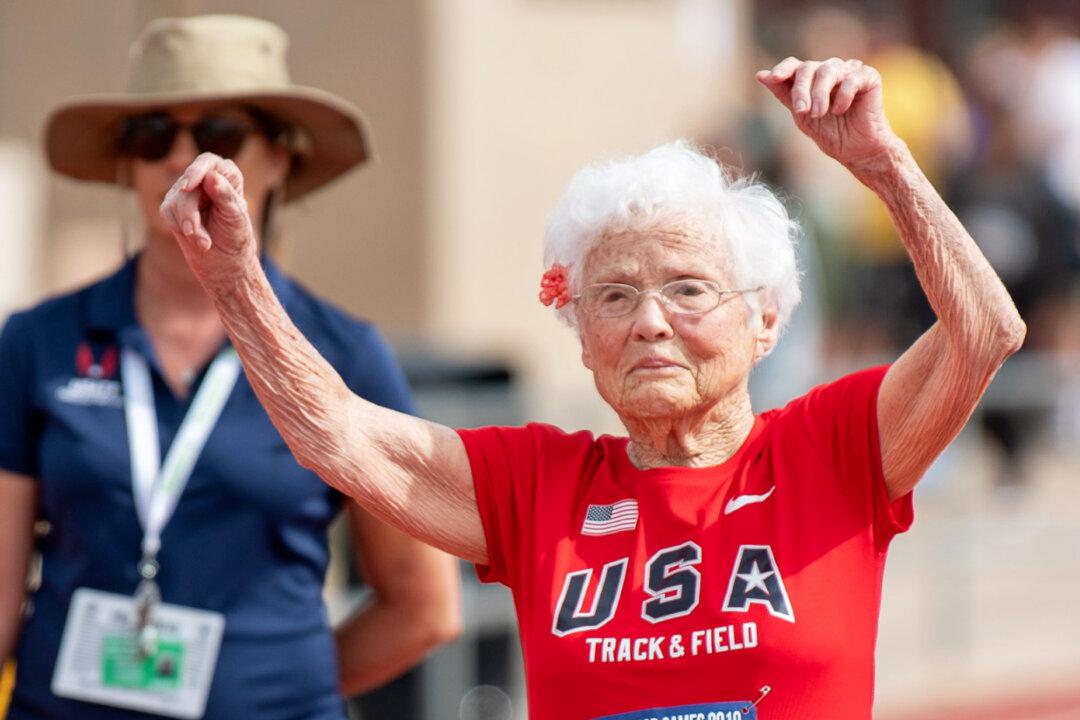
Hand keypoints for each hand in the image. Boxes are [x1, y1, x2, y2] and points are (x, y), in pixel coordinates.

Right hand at [159, 153, 257, 281]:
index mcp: (227, 175)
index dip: (197, 170)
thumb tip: (212, 176)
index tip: (189, 185)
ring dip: (188, 225)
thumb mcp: (235, 217)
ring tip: (204, 243)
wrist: (224, 261)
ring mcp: (186, 191)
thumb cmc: (235, 236)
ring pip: (176, 199)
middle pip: (188, 185)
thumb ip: (225, 196)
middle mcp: (205, 179)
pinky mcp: (172, 206)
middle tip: (194, 233)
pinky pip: (167, 212)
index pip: (208, 162)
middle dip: (190, 212)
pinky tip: (196, 240)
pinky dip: (180, 228)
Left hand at [756, 57, 898, 171]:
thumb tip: (760, 75)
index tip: (773, 78)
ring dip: (820, 94)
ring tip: (819, 114)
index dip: (783, 69)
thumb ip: (783, 94)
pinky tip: (841, 110)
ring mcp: (849, 71)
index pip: (794, 65)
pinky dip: (843, 95)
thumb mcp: (801, 116)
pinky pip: (851, 78)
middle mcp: (829, 70)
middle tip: (802, 111)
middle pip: (808, 68)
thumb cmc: (829, 133)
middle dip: (801, 89)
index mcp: (811, 78)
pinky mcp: (868, 77)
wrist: (856, 150)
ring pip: (828, 70)